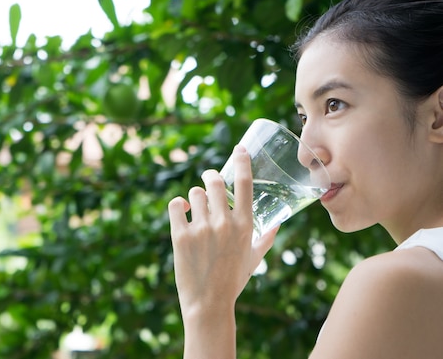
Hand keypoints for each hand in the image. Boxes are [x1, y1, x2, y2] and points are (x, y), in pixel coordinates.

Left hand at [168, 145, 277, 318]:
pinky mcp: (180, 236)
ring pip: (195, 193)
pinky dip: (178, 205)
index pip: (245, 183)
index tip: (239, 149)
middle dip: (211, 177)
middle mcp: (224, 223)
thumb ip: (266, 239)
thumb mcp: (254, 259)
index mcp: (245, 226)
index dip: (242, 161)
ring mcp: (201, 228)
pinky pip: (176, 205)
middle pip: (215, 182)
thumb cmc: (233, 281)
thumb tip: (278, 224)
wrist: (208, 304)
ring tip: (195, 206)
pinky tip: (182, 210)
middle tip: (209, 179)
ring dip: (195, 196)